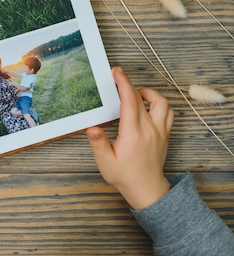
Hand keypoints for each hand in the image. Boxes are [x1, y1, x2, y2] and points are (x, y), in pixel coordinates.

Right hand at [87, 67, 172, 209]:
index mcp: (133, 133)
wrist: (146, 188)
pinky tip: (147, 108)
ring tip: (135, 95)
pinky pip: (169, 113)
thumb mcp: (105, 161)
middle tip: (118, 78)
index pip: (130, 101)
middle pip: (143, 98)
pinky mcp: (165, 134)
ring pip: (162, 103)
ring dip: (149, 94)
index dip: (123, 83)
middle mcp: (149, 129)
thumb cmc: (124, 175)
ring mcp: (160, 131)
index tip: (117, 71)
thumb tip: (91, 128)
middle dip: (130, 84)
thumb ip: (98, 143)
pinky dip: (159, 105)